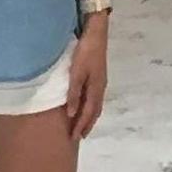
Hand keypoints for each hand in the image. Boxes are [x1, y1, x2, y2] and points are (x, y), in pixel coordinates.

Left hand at [64, 15, 109, 140]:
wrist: (96, 33)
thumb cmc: (85, 52)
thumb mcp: (76, 72)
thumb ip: (73, 93)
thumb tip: (71, 114)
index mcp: (96, 89)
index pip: (88, 113)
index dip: (81, 126)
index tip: (74, 138)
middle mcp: (100, 88)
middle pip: (95, 111)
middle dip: (87, 124)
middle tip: (80, 136)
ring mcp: (100, 81)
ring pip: (96, 105)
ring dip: (90, 116)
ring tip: (83, 125)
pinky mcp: (98, 75)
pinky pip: (95, 97)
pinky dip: (90, 106)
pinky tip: (85, 104)